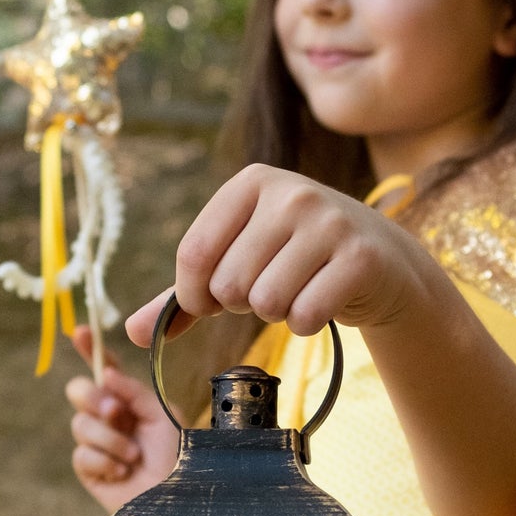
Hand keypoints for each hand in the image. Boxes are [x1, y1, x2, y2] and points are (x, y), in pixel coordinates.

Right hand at [66, 326, 180, 512]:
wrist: (176, 499)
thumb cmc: (178, 458)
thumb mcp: (163, 416)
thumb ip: (135, 392)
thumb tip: (106, 374)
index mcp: (131, 402)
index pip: (106, 371)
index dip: (91, 350)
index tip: (81, 331)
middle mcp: (111, 419)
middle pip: (79, 392)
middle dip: (94, 399)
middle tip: (116, 413)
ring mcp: (98, 444)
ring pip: (80, 425)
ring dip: (110, 440)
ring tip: (134, 457)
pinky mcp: (90, 470)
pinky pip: (82, 455)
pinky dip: (105, 463)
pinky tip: (123, 474)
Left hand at [125, 164, 425, 345]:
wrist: (383, 263)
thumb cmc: (297, 261)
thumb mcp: (241, 261)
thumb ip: (185, 296)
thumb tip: (132, 333)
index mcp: (251, 183)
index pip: (193, 253)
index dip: (193, 295)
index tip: (210, 303)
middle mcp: (291, 193)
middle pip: (229, 283)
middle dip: (244, 304)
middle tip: (272, 287)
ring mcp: (329, 222)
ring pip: (266, 302)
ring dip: (276, 314)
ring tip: (298, 290)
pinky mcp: (359, 258)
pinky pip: (304, 315)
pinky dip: (306, 323)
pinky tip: (322, 302)